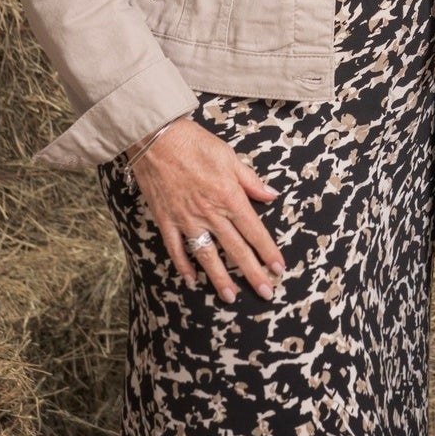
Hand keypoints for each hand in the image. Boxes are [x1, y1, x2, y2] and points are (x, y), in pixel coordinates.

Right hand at [128, 116, 283, 302]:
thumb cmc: (195, 143)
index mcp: (229, 197)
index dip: (268, 252)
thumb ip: (251, 181)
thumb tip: (272, 196)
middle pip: (236, 249)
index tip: (278, 268)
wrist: (156, 138)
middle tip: (266, 293)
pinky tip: (192, 280)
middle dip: (253, 273)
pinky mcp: (166, 220)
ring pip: (207, 255)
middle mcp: (210, 213)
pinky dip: (184, 266)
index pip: (254, 231)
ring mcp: (187, 219)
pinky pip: (176, 249)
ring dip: (220, 278)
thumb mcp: (230, 157)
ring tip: (231, 297)